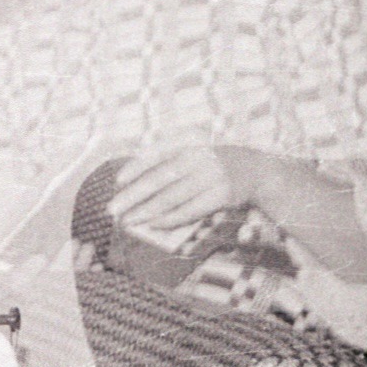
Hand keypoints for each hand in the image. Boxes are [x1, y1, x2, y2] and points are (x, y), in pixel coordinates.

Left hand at [108, 147, 264, 231]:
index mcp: (186, 142)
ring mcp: (210, 175)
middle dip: (132, 195)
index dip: (134, 168)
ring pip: (172, 196)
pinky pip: (191, 209)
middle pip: (158, 178)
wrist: (253, 169)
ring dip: (146, 211)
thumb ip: (166, 162)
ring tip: (128, 221)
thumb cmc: (210, 163)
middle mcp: (197, 156)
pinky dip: (170, 218)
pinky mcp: (221, 194)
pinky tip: (154, 224)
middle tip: (112, 209)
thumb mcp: (191, 152)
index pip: (154, 154)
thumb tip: (130, 184)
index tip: (118, 182)